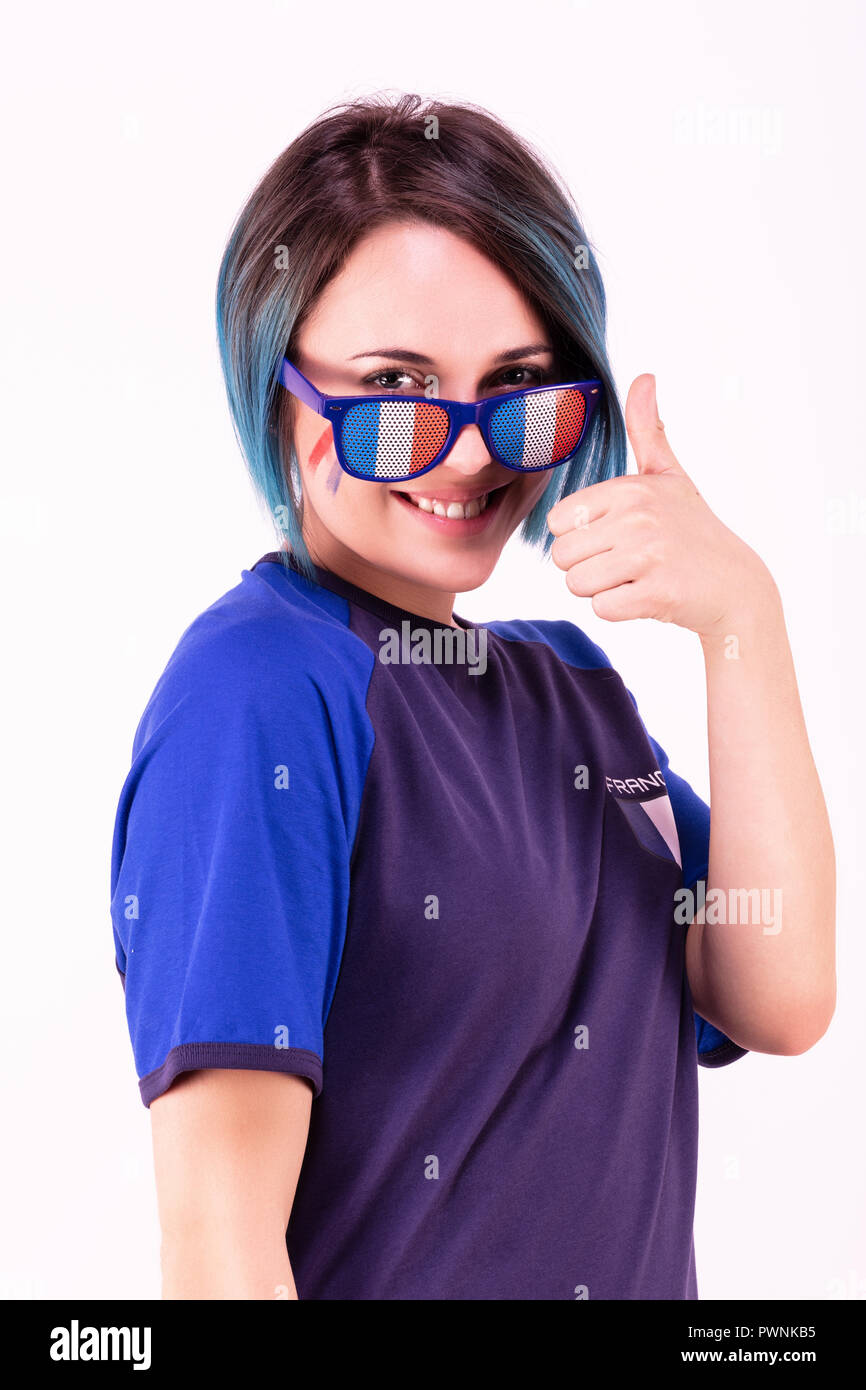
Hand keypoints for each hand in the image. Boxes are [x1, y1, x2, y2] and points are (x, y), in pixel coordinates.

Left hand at [546, 374, 775, 637]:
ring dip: (602, 589)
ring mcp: (648, 556)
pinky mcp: (656, 593)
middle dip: (587, 567)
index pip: (558, 522)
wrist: (737, 586)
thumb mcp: (670, 476)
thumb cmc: (693, 530)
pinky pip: (601, 609)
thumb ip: (648, 429)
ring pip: (577, 585)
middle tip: (628, 562)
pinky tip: (649, 595)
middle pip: (561, 557)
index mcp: (630, 488)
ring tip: (637, 577)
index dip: (581, 536)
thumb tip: (645, 376)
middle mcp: (638, 517)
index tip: (616, 535)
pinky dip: (621, 609)